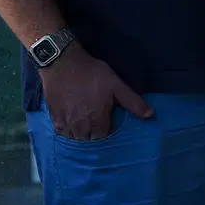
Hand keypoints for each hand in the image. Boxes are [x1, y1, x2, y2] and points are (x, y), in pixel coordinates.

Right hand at [39, 42, 153, 140]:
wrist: (63, 63)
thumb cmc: (92, 74)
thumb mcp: (116, 85)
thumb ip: (132, 102)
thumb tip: (150, 115)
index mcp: (96, 120)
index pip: (102, 138)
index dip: (106, 132)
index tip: (108, 123)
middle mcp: (79, 126)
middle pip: (87, 140)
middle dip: (93, 135)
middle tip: (97, 123)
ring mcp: (64, 123)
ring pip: (74, 138)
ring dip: (80, 135)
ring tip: (86, 124)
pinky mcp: (53, 117)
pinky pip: (61, 133)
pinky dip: (67, 131)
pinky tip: (72, 123)